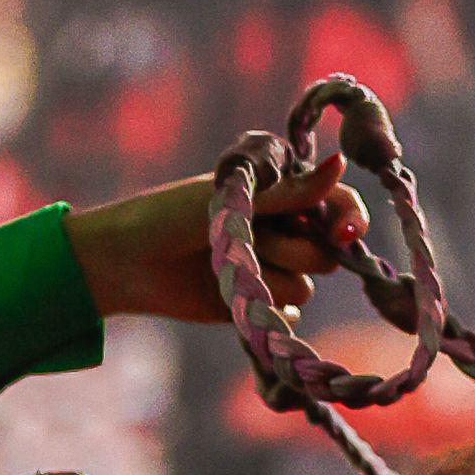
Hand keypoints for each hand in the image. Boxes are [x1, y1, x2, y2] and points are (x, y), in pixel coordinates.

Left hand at [62, 155, 368, 325]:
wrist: (127, 263)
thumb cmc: (173, 215)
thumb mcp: (233, 198)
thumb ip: (289, 192)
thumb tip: (340, 163)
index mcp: (279, 193)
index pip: (337, 203)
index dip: (348, 219)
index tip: (343, 234)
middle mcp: (281, 229)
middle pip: (327, 251)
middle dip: (293, 249)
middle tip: (253, 239)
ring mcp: (271, 268)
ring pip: (306, 285)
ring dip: (269, 277)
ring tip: (227, 263)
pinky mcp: (257, 304)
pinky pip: (287, 312)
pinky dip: (264, 307)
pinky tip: (234, 295)